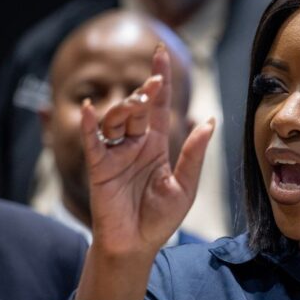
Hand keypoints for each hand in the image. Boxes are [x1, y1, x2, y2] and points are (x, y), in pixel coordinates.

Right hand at [76, 44, 213, 299]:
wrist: (138, 245)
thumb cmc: (161, 218)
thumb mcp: (185, 186)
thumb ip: (193, 154)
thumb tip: (209, 122)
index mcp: (156, 145)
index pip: (158, 106)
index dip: (159, 81)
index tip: (161, 54)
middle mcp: (134, 144)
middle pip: (137, 108)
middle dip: (145, 93)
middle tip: (154, 83)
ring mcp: (115, 153)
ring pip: (117, 120)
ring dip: (126, 108)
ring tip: (139, 102)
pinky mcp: (99, 167)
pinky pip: (93, 142)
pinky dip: (90, 124)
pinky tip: (91, 109)